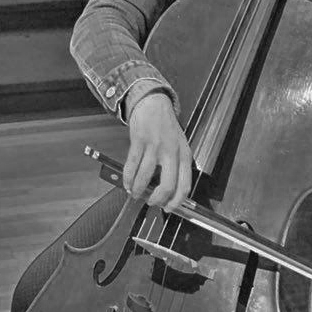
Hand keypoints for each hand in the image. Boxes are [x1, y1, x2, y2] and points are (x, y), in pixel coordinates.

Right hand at [123, 92, 193, 213]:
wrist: (153, 103)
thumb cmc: (167, 127)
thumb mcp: (179, 145)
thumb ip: (176, 165)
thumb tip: (168, 192)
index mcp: (184, 155)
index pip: (185, 185)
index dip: (176, 201)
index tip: (168, 209)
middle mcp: (171, 152)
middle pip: (168, 184)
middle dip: (157, 199)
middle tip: (151, 202)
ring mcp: (155, 146)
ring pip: (146, 176)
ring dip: (138, 189)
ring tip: (135, 193)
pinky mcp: (139, 140)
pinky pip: (132, 165)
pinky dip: (128, 178)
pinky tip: (127, 183)